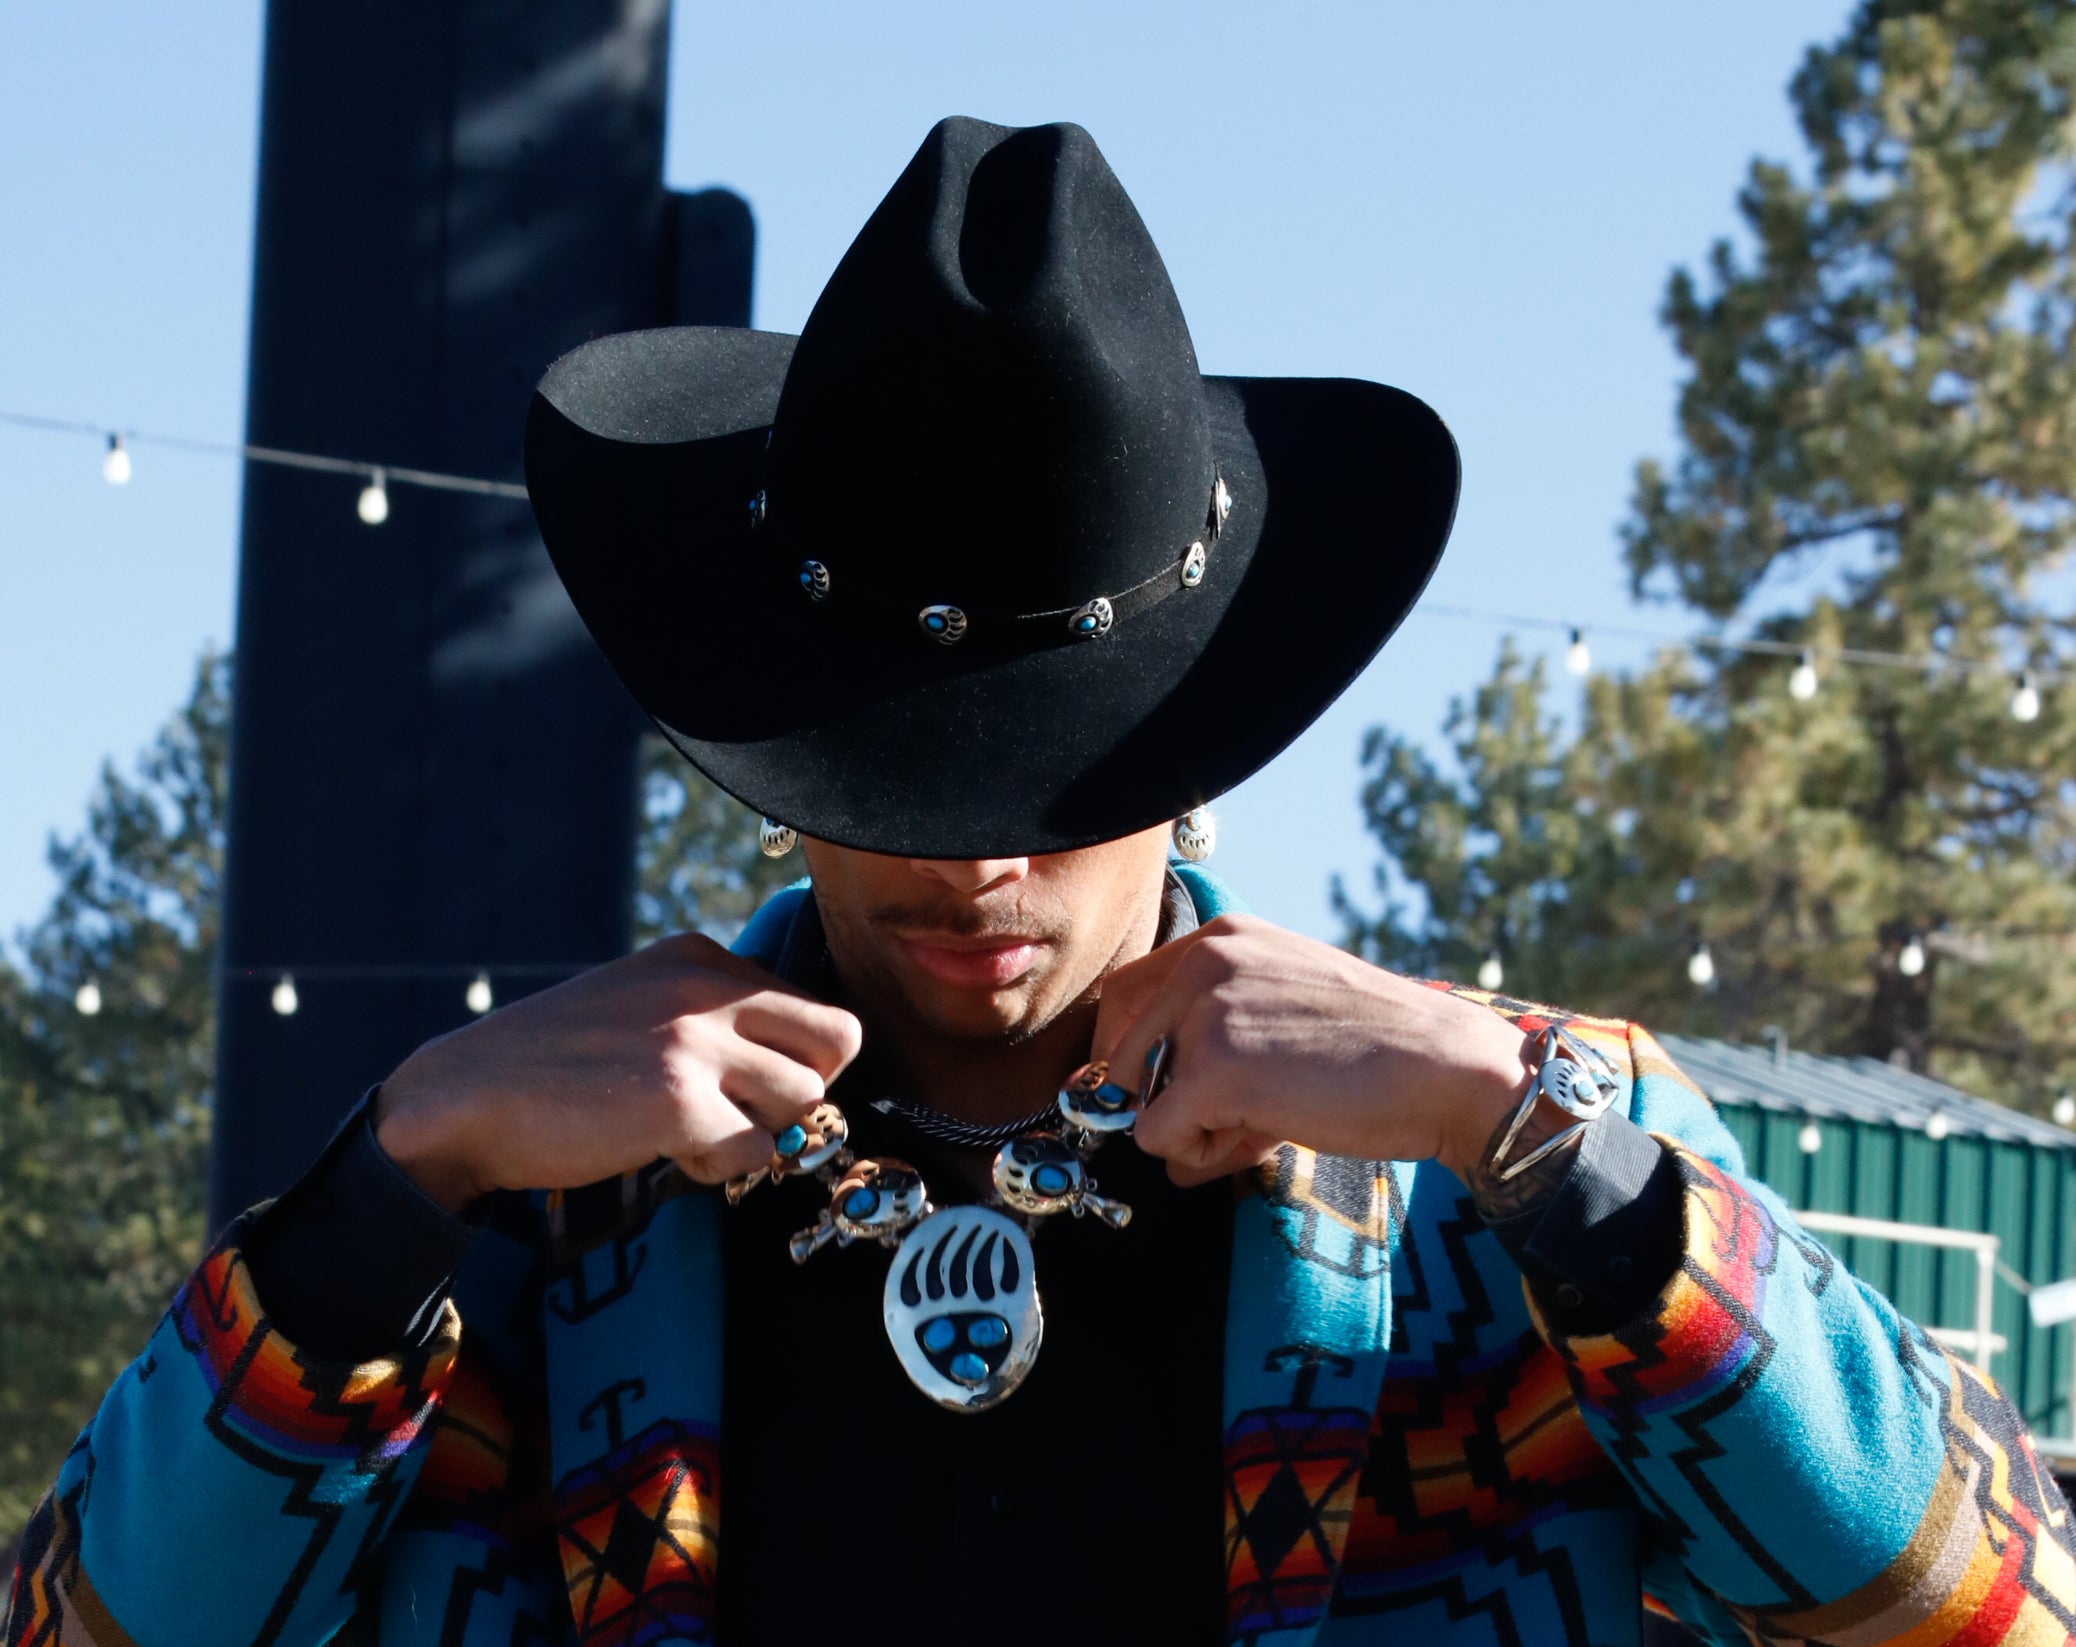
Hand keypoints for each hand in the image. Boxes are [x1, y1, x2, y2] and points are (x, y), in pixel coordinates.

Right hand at [375, 933, 862, 1210]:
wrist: (466, 1097)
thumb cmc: (556, 1062)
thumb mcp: (639, 1000)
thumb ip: (710, 1012)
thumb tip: (792, 1060)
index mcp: (699, 957)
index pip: (813, 1006)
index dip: (794, 1058)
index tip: (749, 1085)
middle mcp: (708, 989)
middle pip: (836, 1043)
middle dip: (804, 1090)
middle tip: (749, 1113)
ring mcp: (697, 1045)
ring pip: (806, 1100)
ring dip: (761, 1131)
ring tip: (695, 1134)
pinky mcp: (682, 1106)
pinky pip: (757, 1150)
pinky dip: (722, 1166)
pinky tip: (670, 1154)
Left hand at [1091, 915, 1532, 1185]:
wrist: (1443, 1066)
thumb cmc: (1375, 1046)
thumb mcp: (1284, 1002)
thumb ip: (1213, 1028)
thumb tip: (1140, 1104)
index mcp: (1220, 938)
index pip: (1123, 995)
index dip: (1127, 1055)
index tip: (1154, 1090)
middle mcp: (1202, 964)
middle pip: (1117, 1054)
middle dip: (1159, 1101)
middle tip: (1226, 1119)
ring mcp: (1204, 1016)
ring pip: (1138, 1102)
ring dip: (1190, 1132)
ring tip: (1262, 1125)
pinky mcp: (1212, 1074)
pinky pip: (1156, 1139)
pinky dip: (1199, 1156)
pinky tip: (1260, 1140)